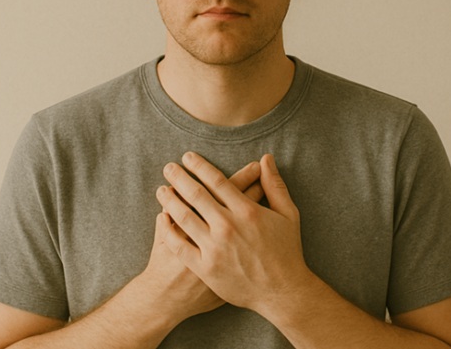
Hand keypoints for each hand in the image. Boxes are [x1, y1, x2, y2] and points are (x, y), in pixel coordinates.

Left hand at [156, 152, 311, 313]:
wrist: (282, 293)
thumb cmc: (286, 252)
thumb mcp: (288, 215)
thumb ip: (275, 185)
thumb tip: (267, 158)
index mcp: (247, 211)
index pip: (217, 181)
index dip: (200, 166)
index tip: (188, 157)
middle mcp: (228, 227)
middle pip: (196, 194)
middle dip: (180, 177)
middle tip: (168, 167)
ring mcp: (215, 248)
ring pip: (184, 216)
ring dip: (170, 199)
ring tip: (161, 189)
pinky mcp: (205, 268)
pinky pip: (180, 245)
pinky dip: (168, 229)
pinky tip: (162, 218)